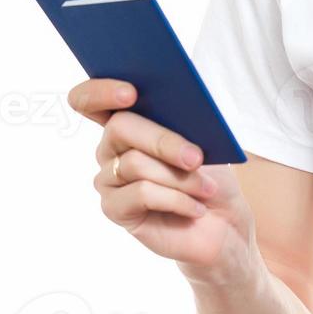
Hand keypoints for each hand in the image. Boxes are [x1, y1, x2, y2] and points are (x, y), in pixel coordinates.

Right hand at [67, 78, 254, 275]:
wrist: (222, 222)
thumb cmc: (211, 176)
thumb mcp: (205, 142)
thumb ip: (182, 121)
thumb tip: (175, 106)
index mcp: (128, 120)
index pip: (90, 99)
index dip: (101, 91)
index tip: (130, 92)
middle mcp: (111, 147)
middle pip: (120, 127)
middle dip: (162, 140)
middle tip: (195, 157)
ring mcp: (110, 178)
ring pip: (136, 163)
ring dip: (179, 177)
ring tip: (206, 189)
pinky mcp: (115, 208)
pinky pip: (142, 194)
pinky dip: (176, 200)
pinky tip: (196, 207)